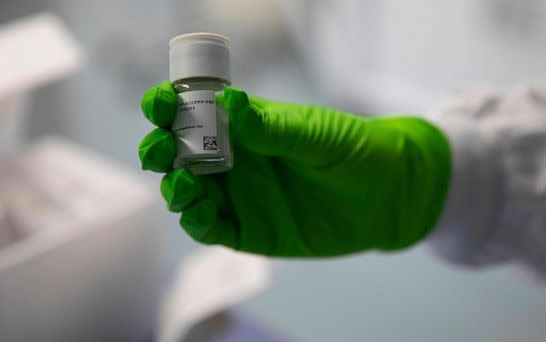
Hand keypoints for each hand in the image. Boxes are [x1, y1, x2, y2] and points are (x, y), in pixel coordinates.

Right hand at [138, 81, 450, 256]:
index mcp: (245, 127)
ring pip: (189, 193)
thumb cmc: (354, 151)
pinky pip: (212, 229)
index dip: (171, 106)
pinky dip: (197, 222)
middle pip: (181, 154)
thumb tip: (230, 101)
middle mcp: (234, 160)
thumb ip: (273, 127)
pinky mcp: (249, 231)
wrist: (387, 196)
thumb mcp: (316, 134)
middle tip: (159, 151)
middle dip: (161, 150)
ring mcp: (239, 196)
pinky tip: (197, 214)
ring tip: (181, 186)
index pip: (196, 113)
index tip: (158, 104)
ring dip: (175, 189)